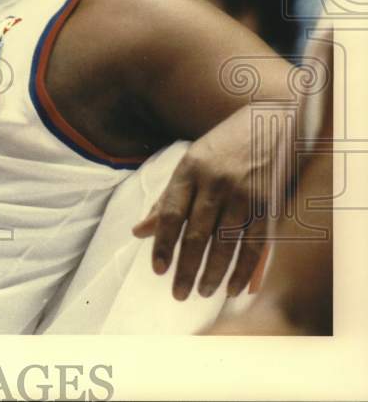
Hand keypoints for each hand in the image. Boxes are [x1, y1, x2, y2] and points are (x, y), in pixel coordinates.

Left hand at [132, 111, 275, 300]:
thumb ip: (168, 197)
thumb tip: (138, 231)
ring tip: (202, 292)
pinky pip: (255, 244)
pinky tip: (233, 287)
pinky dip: (244, 270)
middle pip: (196, 234)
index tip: (158, 269)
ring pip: (225, 244)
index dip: (162, 244)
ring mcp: (244, 193)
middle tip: (179, 293)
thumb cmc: (225, 145)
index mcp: (189, 170)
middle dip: (186, 268)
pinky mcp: (269, 203)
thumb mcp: (191, 161)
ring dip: (213, 274)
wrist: (274, 120)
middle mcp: (215, 182)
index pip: (170, 214)